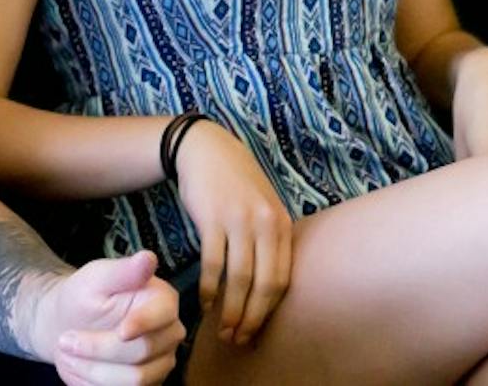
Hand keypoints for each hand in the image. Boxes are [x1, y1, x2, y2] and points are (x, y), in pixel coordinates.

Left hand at [39, 251, 182, 385]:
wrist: (68, 325)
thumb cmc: (83, 296)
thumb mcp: (96, 278)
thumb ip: (122, 271)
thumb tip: (149, 258)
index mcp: (164, 300)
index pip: (162, 316)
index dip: (142, 325)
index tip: (120, 331)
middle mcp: (169, 333)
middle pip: (143, 352)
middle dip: (99, 349)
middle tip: (65, 341)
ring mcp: (161, 363)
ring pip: (135, 380)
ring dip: (93, 370)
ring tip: (67, 354)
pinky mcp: (148, 384)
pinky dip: (94, 384)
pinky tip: (78, 368)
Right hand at [173, 120, 292, 344]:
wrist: (207, 149)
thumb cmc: (236, 183)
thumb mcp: (264, 207)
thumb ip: (271, 240)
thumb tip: (271, 286)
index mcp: (283, 224)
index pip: (282, 280)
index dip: (268, 312)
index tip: (255, 332)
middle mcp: (267, 223)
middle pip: (264, 285)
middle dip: (251, 318)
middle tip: (238, 339)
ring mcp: (240, 220)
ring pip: (239, 279)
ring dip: (229, 310)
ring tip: (221, 329)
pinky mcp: (213, 218)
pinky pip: (213, 263)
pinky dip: (208, 288)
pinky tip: (204, 302)